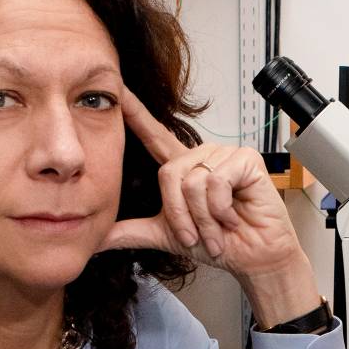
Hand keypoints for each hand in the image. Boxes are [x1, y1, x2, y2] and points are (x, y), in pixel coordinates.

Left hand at [101, 88, 306, 282]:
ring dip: (203, 217)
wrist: (253, 258)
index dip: (135, 114)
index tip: (116, 90)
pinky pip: (216, 181)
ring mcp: (225, 155)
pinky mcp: (245, 159)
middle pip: (169, 173)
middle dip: (180, 214)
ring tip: (219, 228)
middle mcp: (202, 157)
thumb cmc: (220, 243)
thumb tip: (95, 239)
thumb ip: (130, 232)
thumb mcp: (166, 236)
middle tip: (197, 235)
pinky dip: (220, 208)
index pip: (154, 136)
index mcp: (183, 168)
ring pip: (192, 180)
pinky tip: (234, 216)